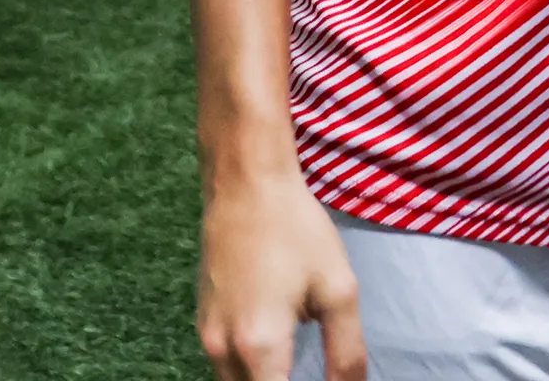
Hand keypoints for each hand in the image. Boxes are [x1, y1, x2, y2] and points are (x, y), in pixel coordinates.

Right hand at [198, 165, 364, 380]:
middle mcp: (223, 352)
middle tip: (309, 370)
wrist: (246, 185)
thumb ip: (346, 350)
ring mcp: (206, 339)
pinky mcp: (201, 324)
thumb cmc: (296, 231)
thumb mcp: (337, 287)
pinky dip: (250, 370)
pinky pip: (225, 366)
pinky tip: (276, 348)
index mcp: (260, 347)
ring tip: (294, 365)